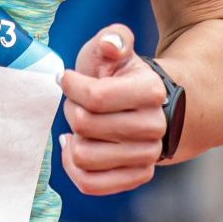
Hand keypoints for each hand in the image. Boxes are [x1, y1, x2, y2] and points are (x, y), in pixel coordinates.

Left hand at [57, 25, 169, 195]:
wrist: (137, 105)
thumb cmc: (116, 74)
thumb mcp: (111, 49)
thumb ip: (112, 38)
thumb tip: (112, 44)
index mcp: (151, 91)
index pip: (96, 97)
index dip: (72, 86)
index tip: (67, 78)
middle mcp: (155, 127)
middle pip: (85, 126)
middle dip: (72, 111)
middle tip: (78, 103)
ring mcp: (148, 155)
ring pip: (84, 157)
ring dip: (73, 138)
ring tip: (81, 126)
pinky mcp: (137, 176)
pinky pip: (90, 183)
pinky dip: (74, 167)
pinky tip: (75, 147)